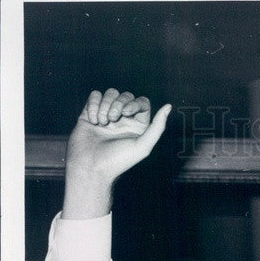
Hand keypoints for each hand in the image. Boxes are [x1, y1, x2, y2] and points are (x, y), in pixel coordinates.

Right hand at [63, 89, 170, 218]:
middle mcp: (124, 119)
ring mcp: (107, 115)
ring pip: (110, 93)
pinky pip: (95, 95)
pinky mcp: (90, 113)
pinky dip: (93, 105)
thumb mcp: (143, 146)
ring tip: (101, 122)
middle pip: (126, 95)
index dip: (134, 103)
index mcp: (138, 126)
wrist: (91, 167)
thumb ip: (158, 127)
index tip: (126, 113)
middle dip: (118, 104)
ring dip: (105, 105)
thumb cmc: (118, 160)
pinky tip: (92, 120)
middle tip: (112, 120)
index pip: (142, 102)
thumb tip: (169, 106)